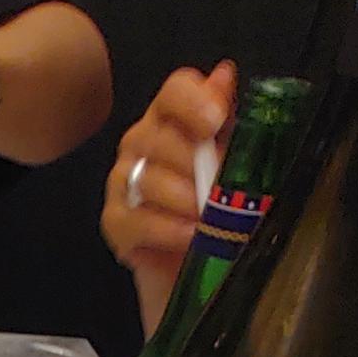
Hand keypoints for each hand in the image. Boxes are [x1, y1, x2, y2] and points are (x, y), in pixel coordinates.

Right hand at [102, 61, 235, 330]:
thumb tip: (224, 75)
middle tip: (220, 189)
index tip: (215, 122)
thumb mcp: (242, 170)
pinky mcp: (115, 224)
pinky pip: (131, 218)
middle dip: (192, 162)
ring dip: (183, 197)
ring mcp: (125, 183)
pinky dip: (163, 228)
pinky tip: (189, 239)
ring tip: (210, 219)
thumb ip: (234, 125)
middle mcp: (145, 144)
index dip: (192, 100)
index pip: (174, 91)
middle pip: (156, 133)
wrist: (207, 281)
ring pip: (145, 175)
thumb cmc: (227, 220)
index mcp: (179, 122)